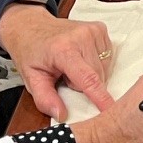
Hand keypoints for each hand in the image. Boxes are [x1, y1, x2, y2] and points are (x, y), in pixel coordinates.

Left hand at [0, 4, 112, 120]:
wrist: (31, 26)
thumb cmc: (32, 53)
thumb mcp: (32, 79)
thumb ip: (45, 99)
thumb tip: (61, 115)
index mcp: (63, 50)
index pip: (88, 79)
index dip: (101, 97)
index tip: (111, 110)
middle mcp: (81, 37)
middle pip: (97, 77)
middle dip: (84, 85)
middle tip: (65, 77)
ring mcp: (93, 31)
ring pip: (104, 68)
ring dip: (92, 74)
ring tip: (73, 66)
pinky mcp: (100, 29)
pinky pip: (107, 57)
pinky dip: (97, 63)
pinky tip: (82, 58)